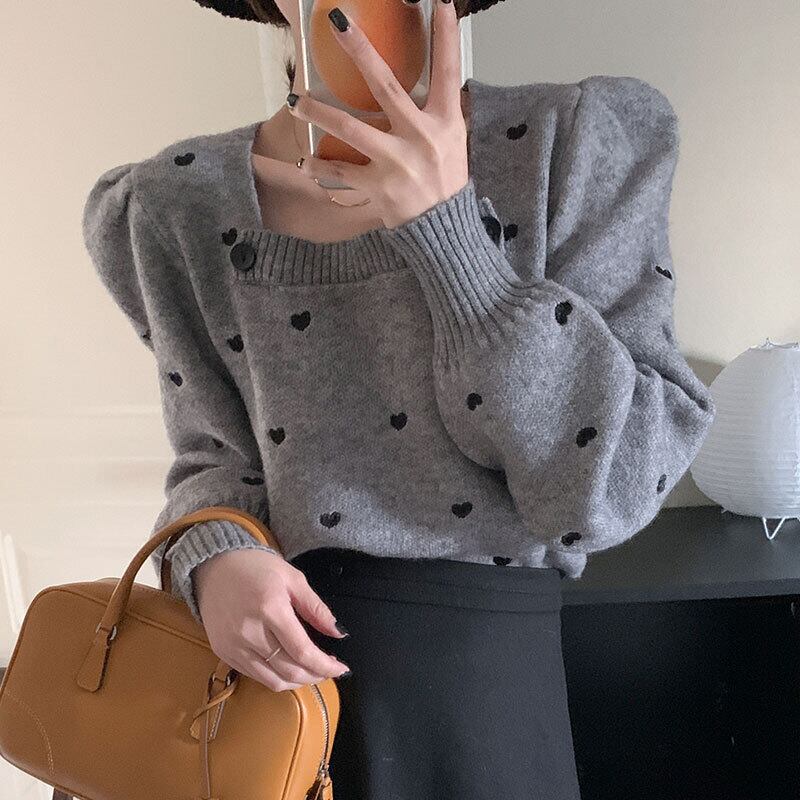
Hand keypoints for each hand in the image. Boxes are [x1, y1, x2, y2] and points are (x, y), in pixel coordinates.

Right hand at [194, 548, 350, 691]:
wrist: (213, 565)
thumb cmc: (255, 567)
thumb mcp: (292, 578)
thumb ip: (316, 608)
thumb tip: (338, 632)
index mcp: (270, 608)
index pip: (302, 651)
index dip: (325, 666)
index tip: (341, 668)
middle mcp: (250, 631)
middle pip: (289, 670)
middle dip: (315, 676)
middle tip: (328, 671)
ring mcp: (234, 645)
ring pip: (272, 680)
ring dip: (297, 682)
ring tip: (311, 672)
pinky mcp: (223, 652)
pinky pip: (254, 675)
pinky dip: (275, 677)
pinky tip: (287, 668)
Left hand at [288, 0, 468, 228]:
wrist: (444, 229)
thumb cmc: (447, 181)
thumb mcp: (454, 142)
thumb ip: (440, 111)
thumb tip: (432, 80)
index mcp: (445, 122)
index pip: (449, 71)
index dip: (445, 36)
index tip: (441, 2)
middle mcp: (421, 138)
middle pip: (385, 86)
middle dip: (361, 51)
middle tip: (338, 23)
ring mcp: (397, 163)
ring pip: (350, 129)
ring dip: (318, 112)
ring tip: (295, 100)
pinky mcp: (378, 188)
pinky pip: (341, 173)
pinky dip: (319, 168)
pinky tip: (304, 162)